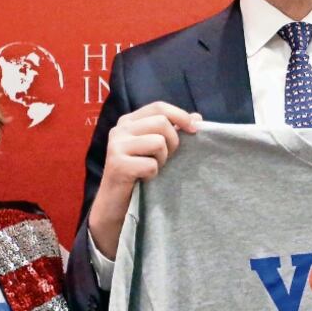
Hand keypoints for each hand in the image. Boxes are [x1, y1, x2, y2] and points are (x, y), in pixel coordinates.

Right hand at [89, 102, 200, 258]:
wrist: (114, 204)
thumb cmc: (138, 173)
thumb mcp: (155, 148)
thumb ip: (173, 130)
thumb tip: (197, 117)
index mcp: (128, 121)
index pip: (159, 106)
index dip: (180, 115)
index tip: (194, 129)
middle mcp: (120, 129)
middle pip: (161, 122)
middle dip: (173, 142)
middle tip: (166, 158)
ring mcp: (116, 146)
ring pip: (158, 142)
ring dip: (162, 160)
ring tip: (152, 168)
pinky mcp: (117, 165)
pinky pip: (151, 165)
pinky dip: (153, 175)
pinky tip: (144, 179)